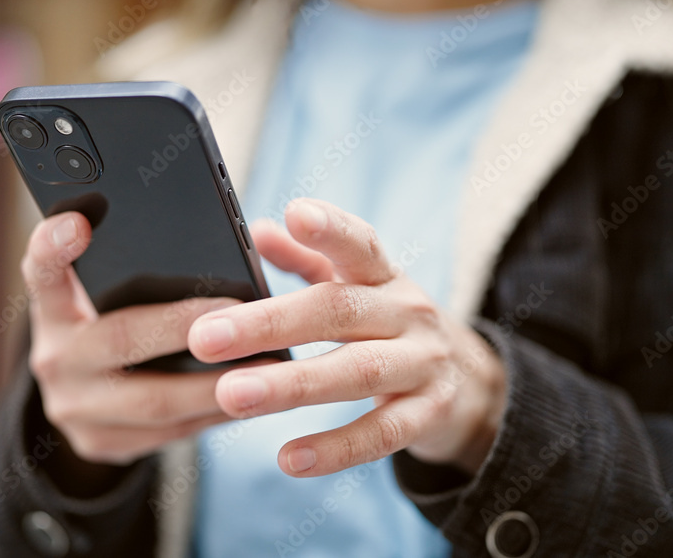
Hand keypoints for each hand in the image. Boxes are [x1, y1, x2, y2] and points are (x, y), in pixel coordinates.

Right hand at [22, 212, 240, 464]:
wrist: (81, 399)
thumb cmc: (110, 325)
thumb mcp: (102, 296)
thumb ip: (134, 269)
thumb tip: (220, 240)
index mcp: (53, 308)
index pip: (42, 270)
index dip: (54, 246)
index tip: (79, 223)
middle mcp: (54, 357)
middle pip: (119, 337)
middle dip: (184, 325)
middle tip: (240, 309)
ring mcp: (73, 407)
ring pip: (153, 399)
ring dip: (216, 383)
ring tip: (269, 365)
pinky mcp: (100, 443)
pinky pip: (169, 432)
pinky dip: (215, 412)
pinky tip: (253, 397)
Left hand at [188, 198, 506, 476]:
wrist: (467, 383)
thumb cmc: (387, 326)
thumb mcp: (357, 288)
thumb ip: (308, 260)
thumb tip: (260, 230)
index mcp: (383, 276)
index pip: (360, 244)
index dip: (331, 228)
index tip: (296, 213)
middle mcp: (407, 312)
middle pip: (338, 312)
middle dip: (268, 324)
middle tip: (206, 337)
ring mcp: (423, 364)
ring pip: (356, 372)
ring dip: (291, 385)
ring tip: (232, 395)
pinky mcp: (429, 414)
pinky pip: (381, 434)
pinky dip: (336, 448)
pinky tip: (289, 459)